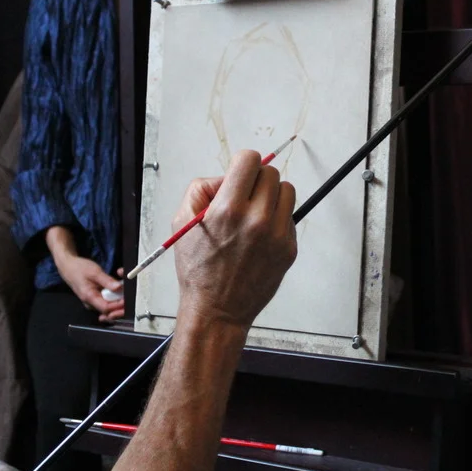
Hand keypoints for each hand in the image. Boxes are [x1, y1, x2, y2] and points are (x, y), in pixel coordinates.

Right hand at [57, 256, 125, 322]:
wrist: (68, 267)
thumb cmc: (79, 268)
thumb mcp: (94, 272)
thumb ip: (106, 281)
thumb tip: (119, 288)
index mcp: (89, 298)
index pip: (107, 308)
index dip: (118, 306)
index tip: (127, 299)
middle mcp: (92, 303)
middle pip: (110, 310)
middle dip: (121, 303)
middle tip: (129, 295)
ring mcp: (94, 302)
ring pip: (110, 305)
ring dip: (119, 298)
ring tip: (124, 285)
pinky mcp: (96, 298)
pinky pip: (108, 301)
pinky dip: (115, 295)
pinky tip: (119, 285)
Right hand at [173, 150, 297, 329]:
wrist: (217, 310)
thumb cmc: (198, 269)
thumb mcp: (182, 222)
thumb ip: (201, 188)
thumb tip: (226, 177)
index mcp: (228, 209)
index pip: (250, 159)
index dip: (242, 164)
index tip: (238, 175)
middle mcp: (256, 219)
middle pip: (271, 173)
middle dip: (256, 180)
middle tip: (244, 197)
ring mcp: (276, 235)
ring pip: (287, 191)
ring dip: (271, 196)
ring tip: (255, 213)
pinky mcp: (288, 249)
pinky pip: (289, 217)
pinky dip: (277, 219)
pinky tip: (260, 235)